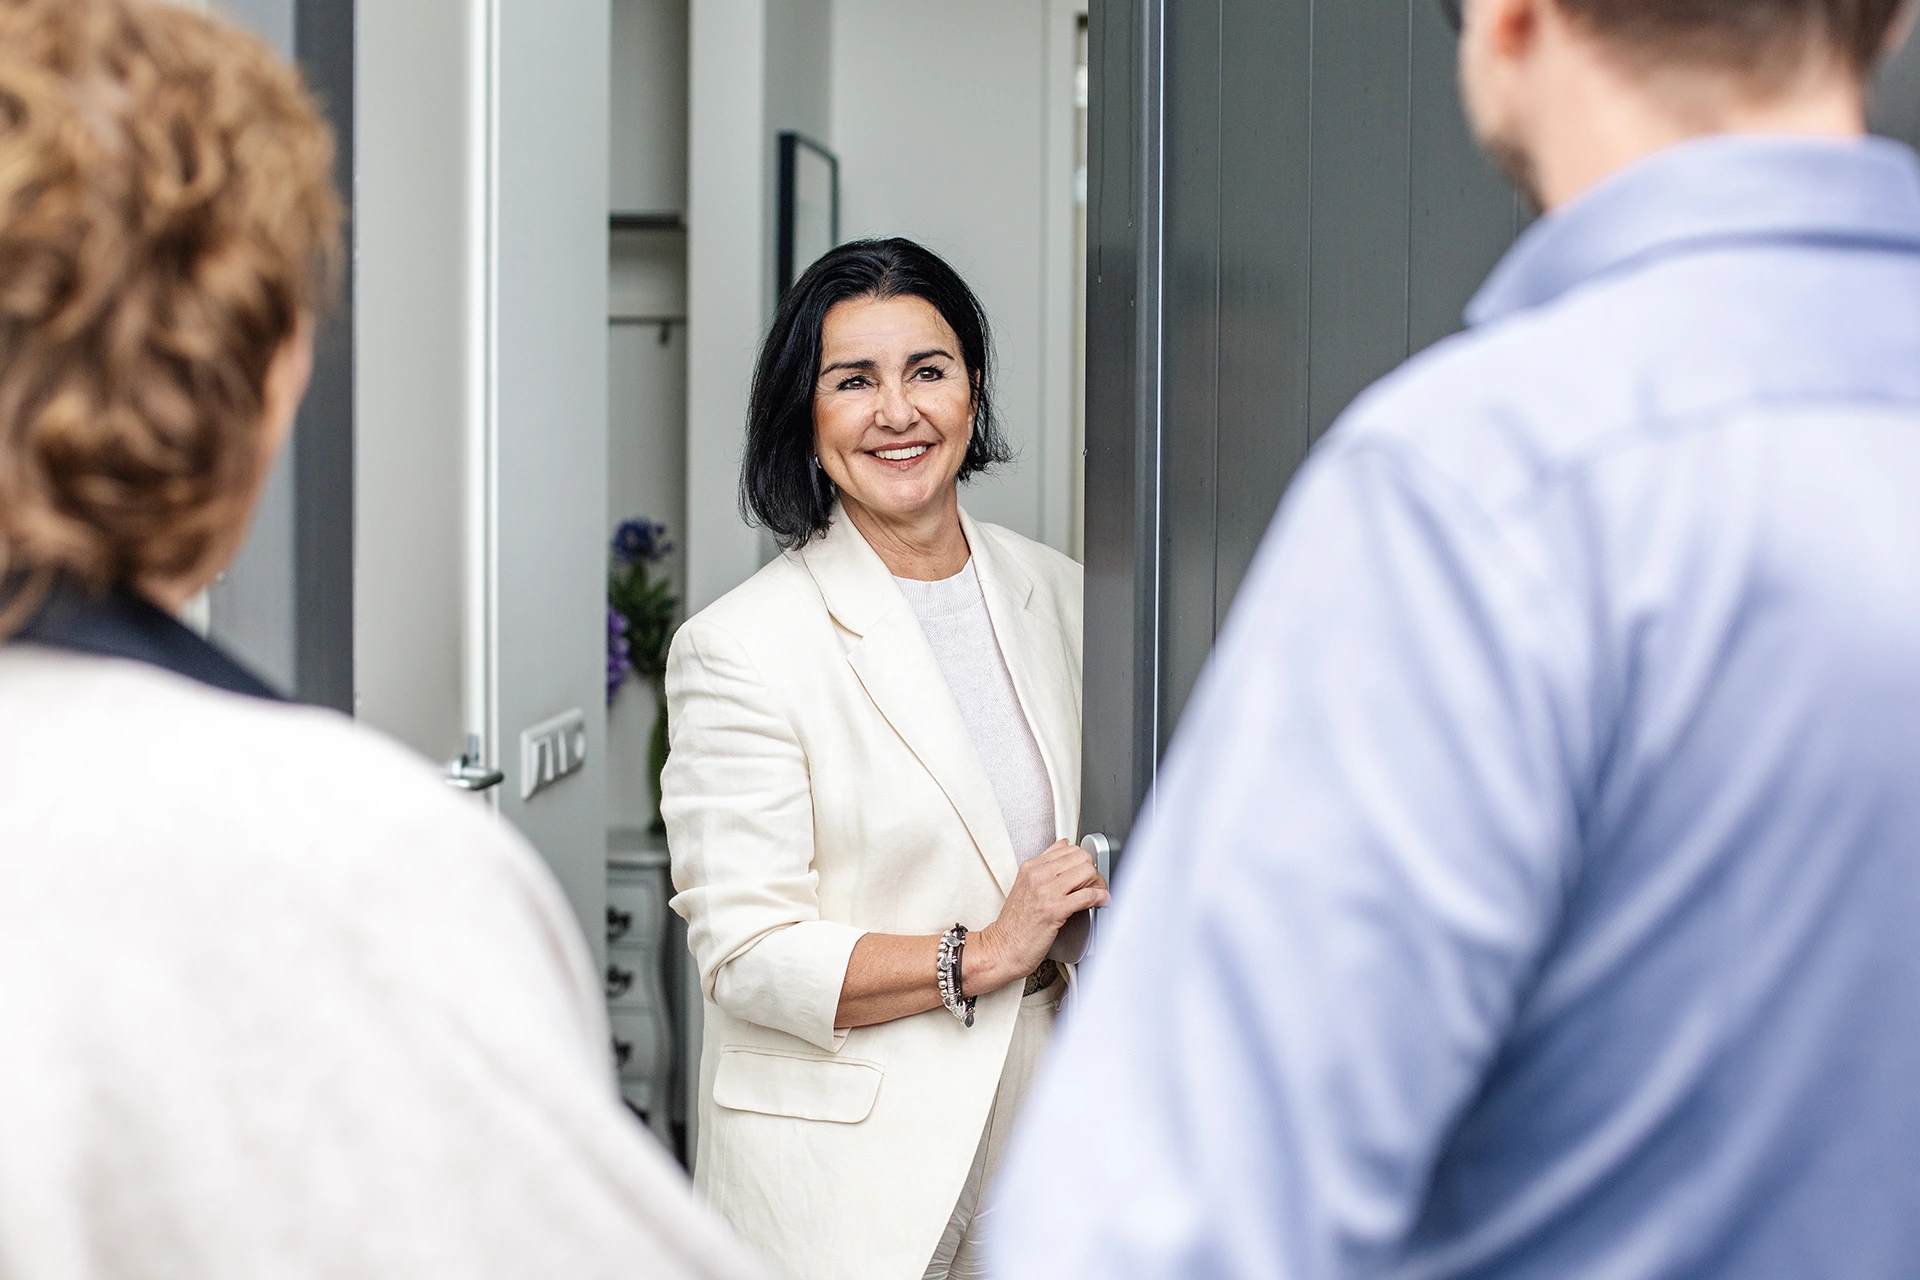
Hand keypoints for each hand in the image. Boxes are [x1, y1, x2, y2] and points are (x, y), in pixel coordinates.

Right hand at [970, 840, 1109, 993]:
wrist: (1002, 948)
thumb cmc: (1015, 924)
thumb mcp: (1026, 884)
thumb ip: (1045, 865)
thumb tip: (1063, 845)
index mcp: (1031, 867)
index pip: (1069, 849)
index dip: (1083, 862)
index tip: (1087, 875)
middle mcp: (1038, 875)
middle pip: (1081, 858)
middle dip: (1094, 872)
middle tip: (1095, 886)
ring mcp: (1046, 891)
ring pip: (1087, 872)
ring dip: (1099, 885)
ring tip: (1097, 896)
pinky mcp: (1055, 910)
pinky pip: (1087, 896)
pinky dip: (1100, 898)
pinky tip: (1101, 903)